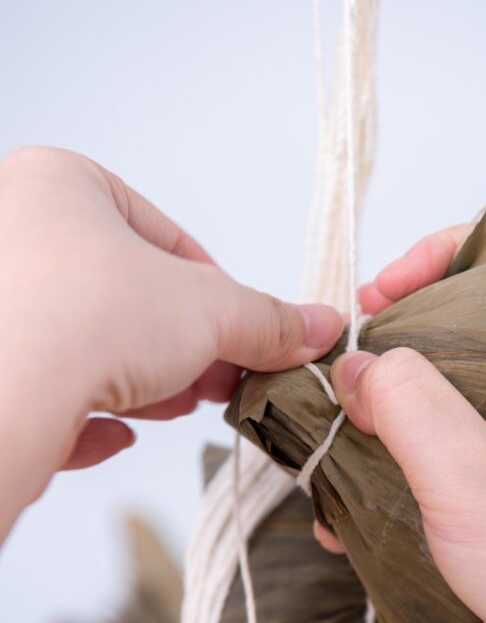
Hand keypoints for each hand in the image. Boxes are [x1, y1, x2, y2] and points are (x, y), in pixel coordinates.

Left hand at [0, 146, 341, 535]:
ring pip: (85, 343)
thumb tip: (318, 328)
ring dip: (144, 380)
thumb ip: (266, 320)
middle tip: (223, 376)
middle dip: (182, 343)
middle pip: (124, 295)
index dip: (215, 289)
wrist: (4, 397)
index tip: (243, 330)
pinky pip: (39, 389)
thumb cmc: (92, 317)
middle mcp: (13, 235)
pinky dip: (84, 414)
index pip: (160, 234)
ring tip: (184, 404)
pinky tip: (114, 435)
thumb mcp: (210, 310)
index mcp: (60, 186)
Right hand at [330, 227, 485, 622]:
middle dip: (405, 335)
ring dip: (391, 401)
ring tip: (339, 431)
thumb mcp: (470, 477)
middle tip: (351, 361)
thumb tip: (354, 362)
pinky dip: (398, 451)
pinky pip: (444, 435)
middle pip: (478, 316)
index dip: (454, 256)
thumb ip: (407, 403)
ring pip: (452, 378)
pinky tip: (353, 493)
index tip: (387, 289)